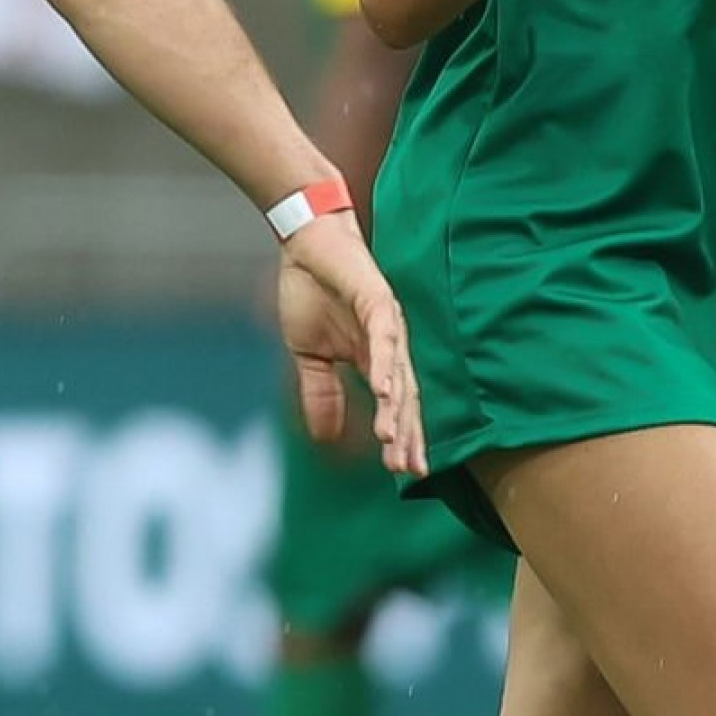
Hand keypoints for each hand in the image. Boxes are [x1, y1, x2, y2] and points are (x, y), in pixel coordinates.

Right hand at [276, 213, 426, 478]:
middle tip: (410, 469)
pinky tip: (384, 392)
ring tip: (393, 441)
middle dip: (408, 434)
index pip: (395, 406)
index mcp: (376, 359)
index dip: (402, 437)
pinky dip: (386, 365)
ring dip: (397, 408)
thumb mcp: (309, 354)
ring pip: (399, 374)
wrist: (305, 243)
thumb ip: (321, 392)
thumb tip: (325, 437)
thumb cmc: (311, 291)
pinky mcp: (378, 300)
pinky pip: (384, 338)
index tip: (405, 472)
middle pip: (406, 398)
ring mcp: (388, 323)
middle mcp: (390, 345)